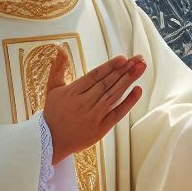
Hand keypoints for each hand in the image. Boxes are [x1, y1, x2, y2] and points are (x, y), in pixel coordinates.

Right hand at [44, 49, 144, 164]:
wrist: (51, 142)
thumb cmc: (53, 112)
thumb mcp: (52, 88)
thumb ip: (58, 68)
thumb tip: (60, 48)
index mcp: (73, 92)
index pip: (95, 76)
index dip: (110, 66)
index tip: (123, 58)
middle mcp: (84, 103)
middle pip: (108, 83)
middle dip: (125, 70)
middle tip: (139, 58)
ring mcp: (94, 116)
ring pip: (114, 95)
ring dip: (129, 81)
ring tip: (141, 68)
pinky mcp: (101, 128)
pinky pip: (117, 113)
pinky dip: (128, 102)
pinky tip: (138, 90)